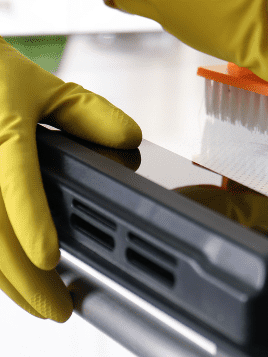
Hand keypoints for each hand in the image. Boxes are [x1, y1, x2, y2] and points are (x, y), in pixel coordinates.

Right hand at [0, 37, 141, 320]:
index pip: (15, 179)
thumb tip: (130, 139)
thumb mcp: (47, 87)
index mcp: (3, 129)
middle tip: (57, 307)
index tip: (50, 257)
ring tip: (40, 304)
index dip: (31, 220)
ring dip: (5, 281)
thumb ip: (88, 113)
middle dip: (22, 278)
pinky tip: (12, 279)